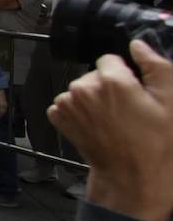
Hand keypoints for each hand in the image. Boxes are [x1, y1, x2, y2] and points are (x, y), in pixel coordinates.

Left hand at [49, 41, 172, 220]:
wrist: (130, 176)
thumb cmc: (153, 142)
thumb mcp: (170, 101)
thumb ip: (156, 66)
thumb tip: (138, 44)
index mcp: (110, 80)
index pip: (111, 59)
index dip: (124, 74)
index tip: (134, 90)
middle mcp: (83, 87)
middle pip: (95, 74)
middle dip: (109, 86)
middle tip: (127, 109)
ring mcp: (67, 103)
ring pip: (82, 88)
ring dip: (94, 98)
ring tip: (113, 119)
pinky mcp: (59, 116)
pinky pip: (68, 102)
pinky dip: (80, 110)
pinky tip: (97, 124)